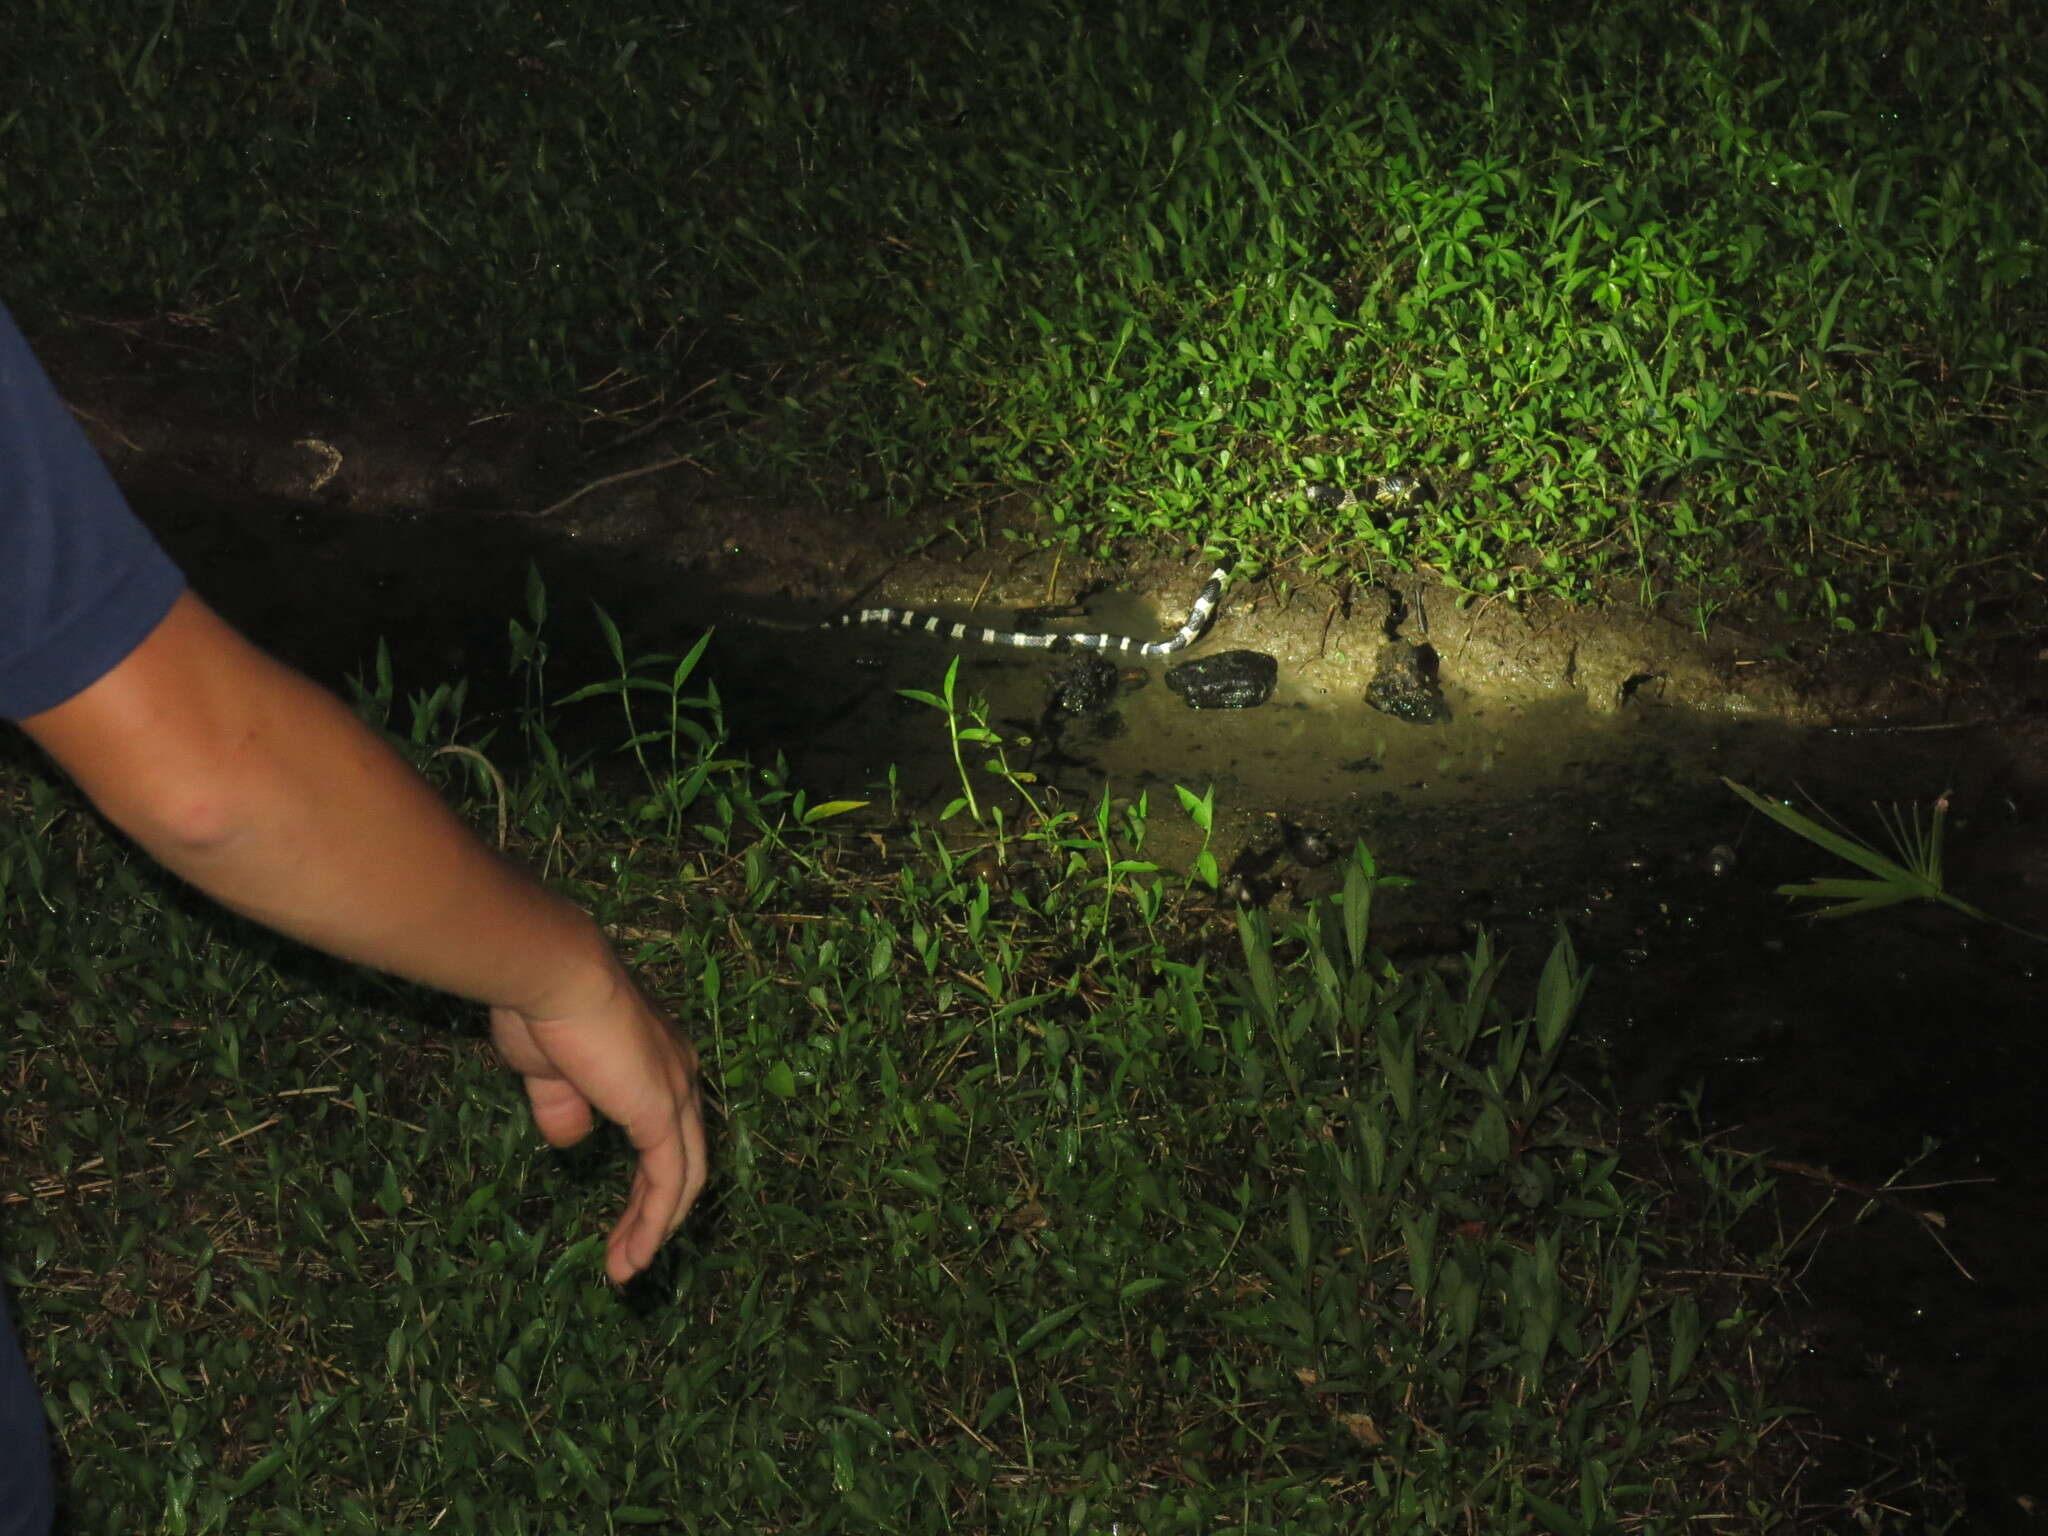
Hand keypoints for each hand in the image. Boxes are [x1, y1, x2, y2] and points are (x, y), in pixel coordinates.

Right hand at [489, 968, 707, 1284]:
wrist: (552, 973)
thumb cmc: (542, 1008)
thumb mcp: (548, 1070)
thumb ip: (564, 1106)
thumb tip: (572, 1141)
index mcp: (655, 1060)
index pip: (666, 1131)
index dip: (647, 1177)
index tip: (624, 1215)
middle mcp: (678, 1074)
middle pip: (681, 1160)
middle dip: (655, 1211)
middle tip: (629, 1253)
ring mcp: (676, 1092)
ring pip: (680, 1178)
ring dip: (652, 1229)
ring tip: (626, 1271)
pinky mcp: (662, 1113)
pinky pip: (668, 1182)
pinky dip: (654, 1224)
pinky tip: (634, 1256)